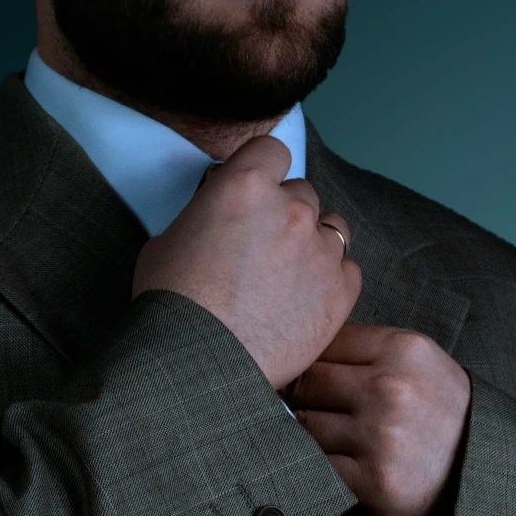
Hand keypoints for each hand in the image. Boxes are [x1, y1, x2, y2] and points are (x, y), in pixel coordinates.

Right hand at [131, 135, 360, 389]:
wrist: (198, 365)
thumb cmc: (171, 307)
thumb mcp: (167, 240)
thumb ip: (205, 215)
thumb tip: (216, 217)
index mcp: (244, 185)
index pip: (272, 150)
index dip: (262, 169)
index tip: (254, 189)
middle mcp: (291, 209)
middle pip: (302, 192)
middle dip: (284, 212)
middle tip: (261, 246)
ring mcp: (320, 251)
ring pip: (331, 229)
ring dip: (312, 243)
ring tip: (286, 276)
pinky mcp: (339, 292)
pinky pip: (348, 270)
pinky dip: (331, 280)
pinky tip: (305, 300)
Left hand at [291, 324, 471, 515]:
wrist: (481, 474)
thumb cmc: (439, 413)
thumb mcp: (417, 362)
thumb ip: (363, 349)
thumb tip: (292, 352)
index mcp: (401, 349)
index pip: (321, 343)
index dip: (307, 361)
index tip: (308, 377)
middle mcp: (391, 389)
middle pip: (306, 382)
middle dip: (300, 397)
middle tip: (308, 410)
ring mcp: (381, 436)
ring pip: (305, 425)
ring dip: (309, 435)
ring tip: (333, 440)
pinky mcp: (373, 481)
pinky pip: (316, 466)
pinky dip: (318, 468)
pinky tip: (340, 465)